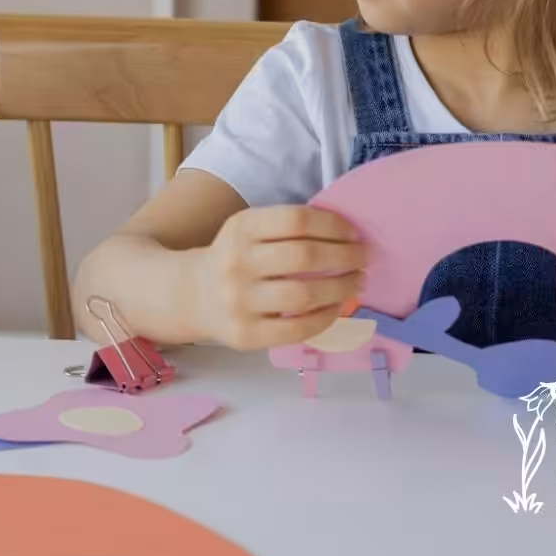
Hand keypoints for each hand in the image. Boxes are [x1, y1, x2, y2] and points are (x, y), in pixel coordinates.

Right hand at [186, 206, 366, 349]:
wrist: (191, 296)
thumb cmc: (235, 258)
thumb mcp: (248, 230)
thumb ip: (287, 228)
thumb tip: (348, 234)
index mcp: (240, 228)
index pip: (296, 221)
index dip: (333, 225)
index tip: (354, 233)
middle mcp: (236, 263)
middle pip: (304, 256)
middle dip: (345, 256)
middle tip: (364, 258)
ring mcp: (239, 301)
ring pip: (304, 294)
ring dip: (342, 287)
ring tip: (357, 282)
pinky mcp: (246, 335)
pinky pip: (298, 328)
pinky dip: (326, 317)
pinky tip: (337, 306)